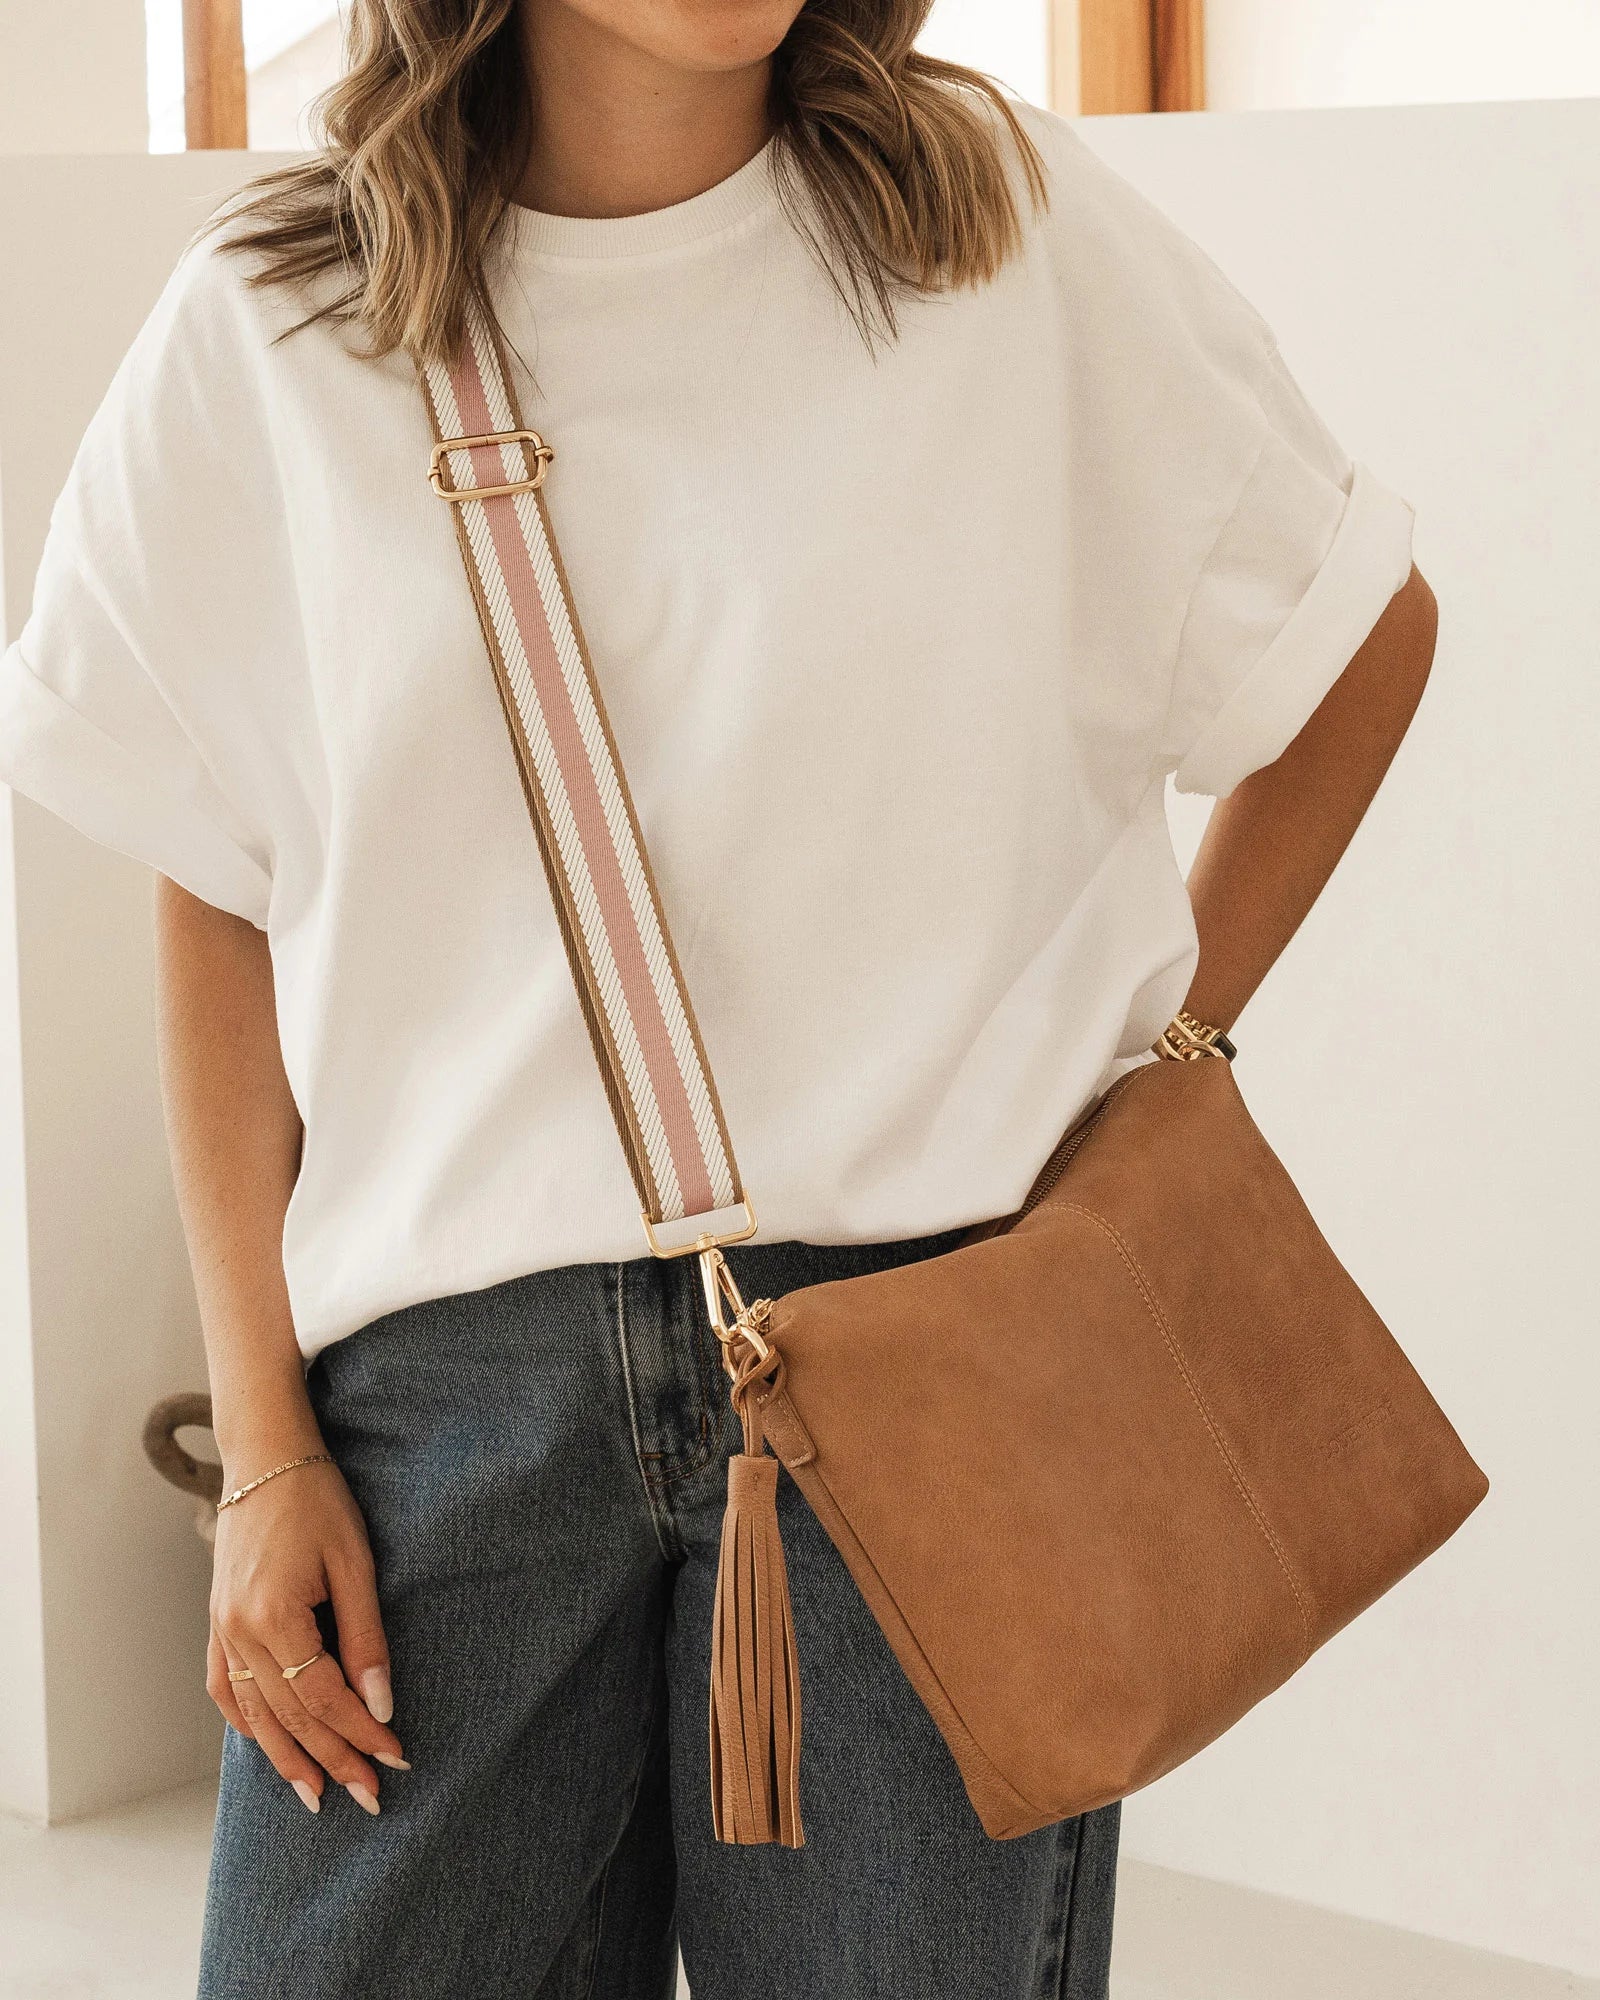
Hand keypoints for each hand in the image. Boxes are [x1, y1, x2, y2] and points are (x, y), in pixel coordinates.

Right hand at [208, 1451, 406, 1814]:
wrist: (265, 1457)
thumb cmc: (318, 1500)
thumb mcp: (355, 1563)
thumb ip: (366, 1637)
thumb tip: (380, 1704)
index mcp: (274, 1618)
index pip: (325, 1698)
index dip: (362, 1733)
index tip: (396, 1758)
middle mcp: (238, 1633)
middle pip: (291, 1716)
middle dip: (333, 1759)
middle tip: (370, 1797)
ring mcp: (220, 1630)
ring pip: (255, 1713)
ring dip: (287, 1757)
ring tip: (317, 1794)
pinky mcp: (216, 1621)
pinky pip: (225, 1687)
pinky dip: (247, 1723)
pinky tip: (268, 1744)